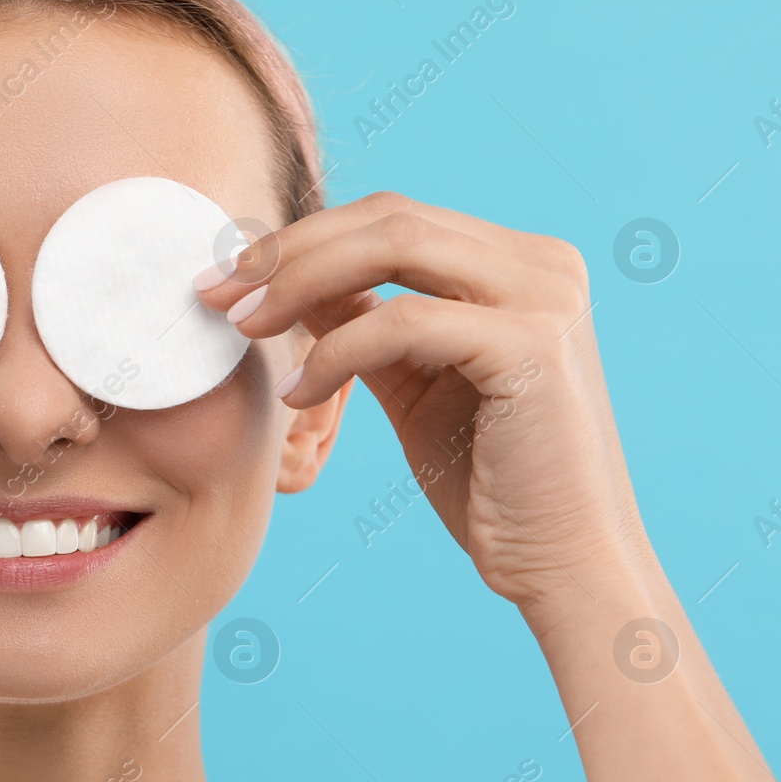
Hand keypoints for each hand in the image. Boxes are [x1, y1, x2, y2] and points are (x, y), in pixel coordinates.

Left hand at [199, 191, 650, 609]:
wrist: (564, 564)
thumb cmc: (489, 482)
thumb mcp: (412, 383)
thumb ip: (362, 323)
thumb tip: (285, 282)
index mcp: (518, 264)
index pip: (391, 218)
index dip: (300, 239)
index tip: (226, 278)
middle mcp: (541, 264)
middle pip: (388, 217)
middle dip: (288, 250)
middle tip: (216, 293)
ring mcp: (545, 298)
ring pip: (395, 246)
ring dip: (301, 282)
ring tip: (244, 327)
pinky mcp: (533, 346)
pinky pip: (406, 322)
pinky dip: (337, 350)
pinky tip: (297, 395)